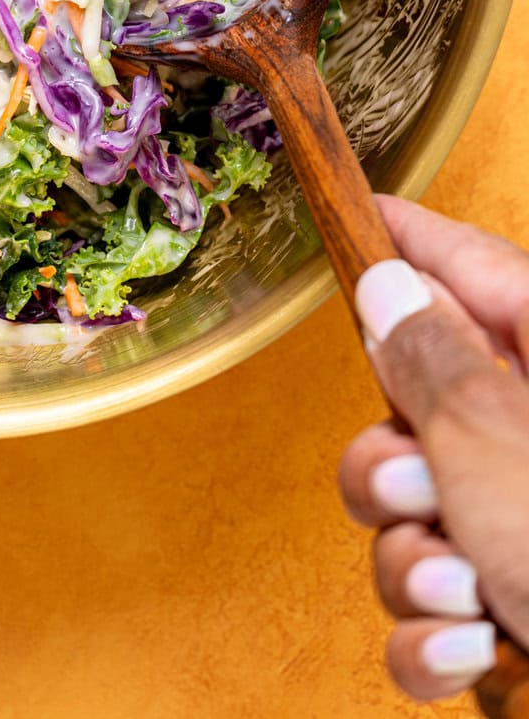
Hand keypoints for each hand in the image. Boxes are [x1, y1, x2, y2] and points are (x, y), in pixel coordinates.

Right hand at [339, 194, 528, 703]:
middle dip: (391, 464)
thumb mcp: (506, 456)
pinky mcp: (524, 617)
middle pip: (429, 407)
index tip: (357, 216)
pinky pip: (438, 608)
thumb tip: (391, 288)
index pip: (483, 272)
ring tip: (462, 595)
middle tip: (417, 490)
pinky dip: (434, 637)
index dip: (412, 242)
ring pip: (419, 514)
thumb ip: (437, 368)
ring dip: (412, 563)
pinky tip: (467, 652)